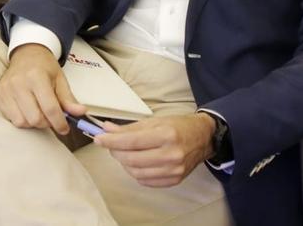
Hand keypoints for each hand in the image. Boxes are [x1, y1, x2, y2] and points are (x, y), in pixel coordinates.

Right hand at [0, 43, 85, 134]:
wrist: (26, 54)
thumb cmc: (44, 66)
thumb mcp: (60, 79)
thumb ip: (69, 99)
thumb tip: (80, 113)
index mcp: (37, 77)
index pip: (50, 108)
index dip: (59, 122)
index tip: (64, 128)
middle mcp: (19, 83)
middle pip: (35, 118)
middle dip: (46, 123)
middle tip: (51, 118)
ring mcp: (7, 89)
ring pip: (22, 121)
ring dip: (33, 123)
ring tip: (38, 113)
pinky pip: (11, 118)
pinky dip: (22, 119)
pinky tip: (27, 110)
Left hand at [93, 113, 215, 187]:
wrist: (203, 138)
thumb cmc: (178, 126)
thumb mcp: (154, 121)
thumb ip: (130, 127)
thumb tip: (107, 129)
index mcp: (166, 135)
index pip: (131, 141)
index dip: (111, 141)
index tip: (99, 138)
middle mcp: (171, 154)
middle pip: (132, 159)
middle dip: (115, 152)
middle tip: (110, 145)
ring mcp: (174, 170)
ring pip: (137, 173)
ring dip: (124, 164)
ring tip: (123, 154)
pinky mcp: (175, 180)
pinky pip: (146, 181)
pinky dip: (135, 173)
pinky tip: (135, 163)